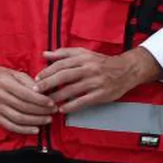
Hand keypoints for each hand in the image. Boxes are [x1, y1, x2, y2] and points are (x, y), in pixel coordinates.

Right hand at [0, 56, 55, 134]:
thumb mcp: (14, 73)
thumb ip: (28, 82)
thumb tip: (43, 91)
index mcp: (5, 83)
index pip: (26, 94)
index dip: (40, 100)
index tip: (52, 102)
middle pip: (23, 107)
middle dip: (41, 111)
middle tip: (54, 111)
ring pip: (18, 118)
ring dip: (35, 121)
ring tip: (48, 119)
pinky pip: (10, 126)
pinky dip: (23, 130)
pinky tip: (35, 129)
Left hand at [35, 47, 158, 113]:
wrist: (127, 70)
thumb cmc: (102, 62)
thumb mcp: (85, 53)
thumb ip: (64, 53)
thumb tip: (45, 54)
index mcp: (84, 58)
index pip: (61, 64)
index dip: (47, 72)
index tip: (36, 79)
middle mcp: (89, 69)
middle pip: (64, 76)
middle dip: (48, 84)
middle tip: (35, 91)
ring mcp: (95, 82)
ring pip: (72, 90)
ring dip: (56, 97)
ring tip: (45, 103)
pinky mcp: (101, 94)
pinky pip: (83, 101)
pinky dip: (71, 106)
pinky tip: (62, 109)